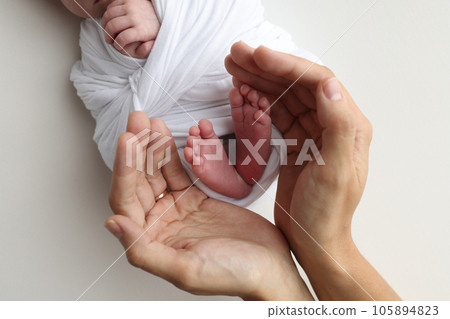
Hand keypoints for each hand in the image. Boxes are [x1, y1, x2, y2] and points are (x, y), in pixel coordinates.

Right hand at [101, 0, 159, 58]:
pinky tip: (110, 22)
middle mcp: (135, 17)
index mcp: (142, 30)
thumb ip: (144, 51)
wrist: (157, 15)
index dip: (117, 44)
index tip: (118, 46)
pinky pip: (110, 7)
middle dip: (108, 35)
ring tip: (107, 31)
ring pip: (108, 15)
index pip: (123, 38)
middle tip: (109, 40)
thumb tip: (146, 46)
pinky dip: (107, 15)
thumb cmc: (150, 32)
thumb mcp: (150, 45)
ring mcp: (130, 6)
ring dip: (105, 25)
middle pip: (113, 26)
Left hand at [106, 112, 312, 299]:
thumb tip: (112, 224)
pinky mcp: (194, 199)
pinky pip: (177, 171)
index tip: (127, 141)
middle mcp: (159, 224)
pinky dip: (170, 152)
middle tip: (136, 121)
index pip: (126, 201)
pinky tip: (164, 135)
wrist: (269, 265)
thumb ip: (143, 250)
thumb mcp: (186, 269)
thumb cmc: (232, 274)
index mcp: (151, 242)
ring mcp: (177, 210)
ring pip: (156, 173)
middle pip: (139, 181)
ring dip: (150, 146)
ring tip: (148, 121)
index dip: (124, 170)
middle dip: (135, 150)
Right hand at [226, 43, 399, 299]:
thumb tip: (329, 85)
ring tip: (234, 67)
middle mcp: (330, 124)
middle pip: (297, 84)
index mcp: (347, 125)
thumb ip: (337, 126)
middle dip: (266, 67)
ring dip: (260, 80)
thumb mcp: (336, 172)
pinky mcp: (295, 143)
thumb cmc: (327, 212)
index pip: (317, 82)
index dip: (287, 66)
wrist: (314, 239)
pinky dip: (259, 101)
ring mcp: (311, 132)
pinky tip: (243, 92)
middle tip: (237, 55)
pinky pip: (276, 114)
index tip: (258, 57)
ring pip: (284, 96)